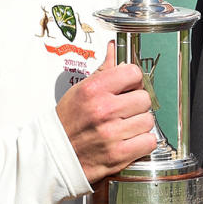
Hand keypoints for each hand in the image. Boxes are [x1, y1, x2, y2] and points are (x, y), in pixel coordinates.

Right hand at [56, 41, 156, 183]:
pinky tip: (130, 140)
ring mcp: (112, 133)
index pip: (133, 73)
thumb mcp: (80, 90)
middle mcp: (103, 110)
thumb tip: (114, 49)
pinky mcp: (118, 155)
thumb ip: (103, 70)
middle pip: (144, 98)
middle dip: (136, 104)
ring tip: (125, 126)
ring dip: (139, 124)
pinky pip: (148, 142)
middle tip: (125, 110)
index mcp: (93, 90)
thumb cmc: (67, 122)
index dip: (133, 81)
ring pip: (148, 120)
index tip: (128, 87)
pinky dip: (142, 142)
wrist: (54, 154)